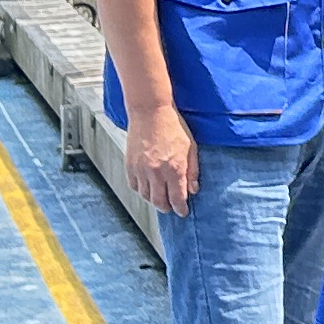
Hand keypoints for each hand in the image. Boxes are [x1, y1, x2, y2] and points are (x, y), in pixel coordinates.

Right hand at [126, 101, 199, 217]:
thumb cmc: (173, 126)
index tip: (183, 212)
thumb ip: (193, 171)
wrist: (150, 111)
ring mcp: (141, 169)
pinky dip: (141, 190)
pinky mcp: (130, 165)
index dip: (181, 209)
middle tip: (171, 207)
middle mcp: (157, 172)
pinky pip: (134, 186)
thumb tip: (193, 190)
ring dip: (153, 200)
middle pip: (160, 202)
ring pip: (146, 196)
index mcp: (175, 168)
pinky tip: (147, 187)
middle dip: (167, 208)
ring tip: (160, 197)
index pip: (177, 199)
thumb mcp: (191, 147)